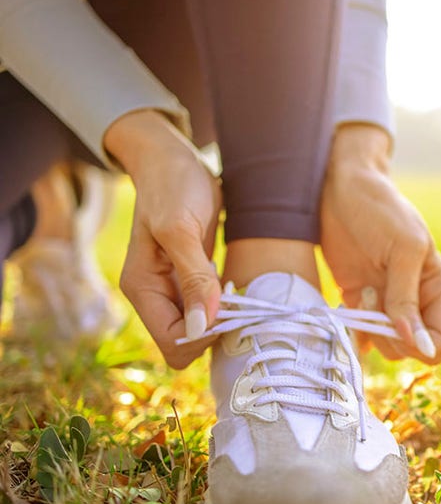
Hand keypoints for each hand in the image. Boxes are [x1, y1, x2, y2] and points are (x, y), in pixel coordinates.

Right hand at [104, 110, 221, 367]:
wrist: (173, 160)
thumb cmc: (174, 186)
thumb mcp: (182, 229)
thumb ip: (193, 277)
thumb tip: (202, 325)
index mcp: (141, 288)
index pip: (172, 342)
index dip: (204, 335)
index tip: (228, 308)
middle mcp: (153, 295)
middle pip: (185, 343)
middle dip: (214, 331)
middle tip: (236, 300)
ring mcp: (171, 290)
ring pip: (199, 330)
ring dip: (221, 320)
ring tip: (236, 293)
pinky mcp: (189, 281)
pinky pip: (207, 312)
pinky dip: (224, 307)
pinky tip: (233, 288)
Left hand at [320, 124, 440, 362]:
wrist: (341, 188)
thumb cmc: (380, 209)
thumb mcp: (401, 250)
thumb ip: (406, 298)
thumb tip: (417, 344)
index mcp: (436, 287)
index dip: (421, 344)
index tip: (397, 323)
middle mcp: (415, 300)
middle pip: (411, 349)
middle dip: (390, 334)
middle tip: (372, 299)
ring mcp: (386, 302)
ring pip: (386, 346)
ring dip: (370, 328)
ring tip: (361, 294)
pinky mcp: (358, 300)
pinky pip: (362, 335)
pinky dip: (353, 333)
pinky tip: (346, 311)